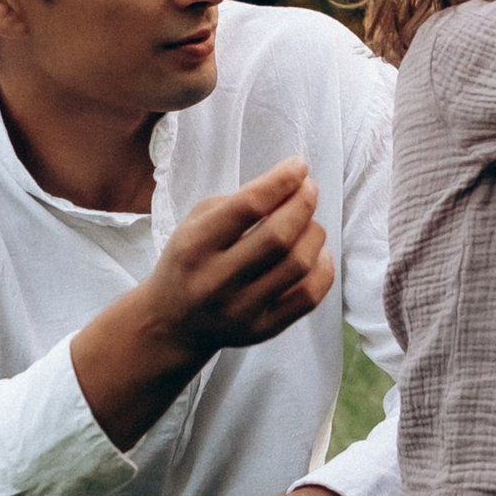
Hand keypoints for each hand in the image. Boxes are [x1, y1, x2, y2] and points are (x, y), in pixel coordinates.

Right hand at [145, 157, 332, 356]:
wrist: (172, 323)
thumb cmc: (190, 259)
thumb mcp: (196, 223)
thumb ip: (239, 201)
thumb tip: (292, 184)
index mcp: (194, 246)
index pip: (248, 206)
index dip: (281, 181)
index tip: (299, 165)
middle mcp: (216, 281)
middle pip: (279, 236)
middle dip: (304, 203)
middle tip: (309, 189)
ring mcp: (241, 310)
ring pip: (298, 264)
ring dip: (315, 233)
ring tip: (309, 222)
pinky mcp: (262, 330)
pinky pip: (309, 297)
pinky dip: (322, 268)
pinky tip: (316, 254)